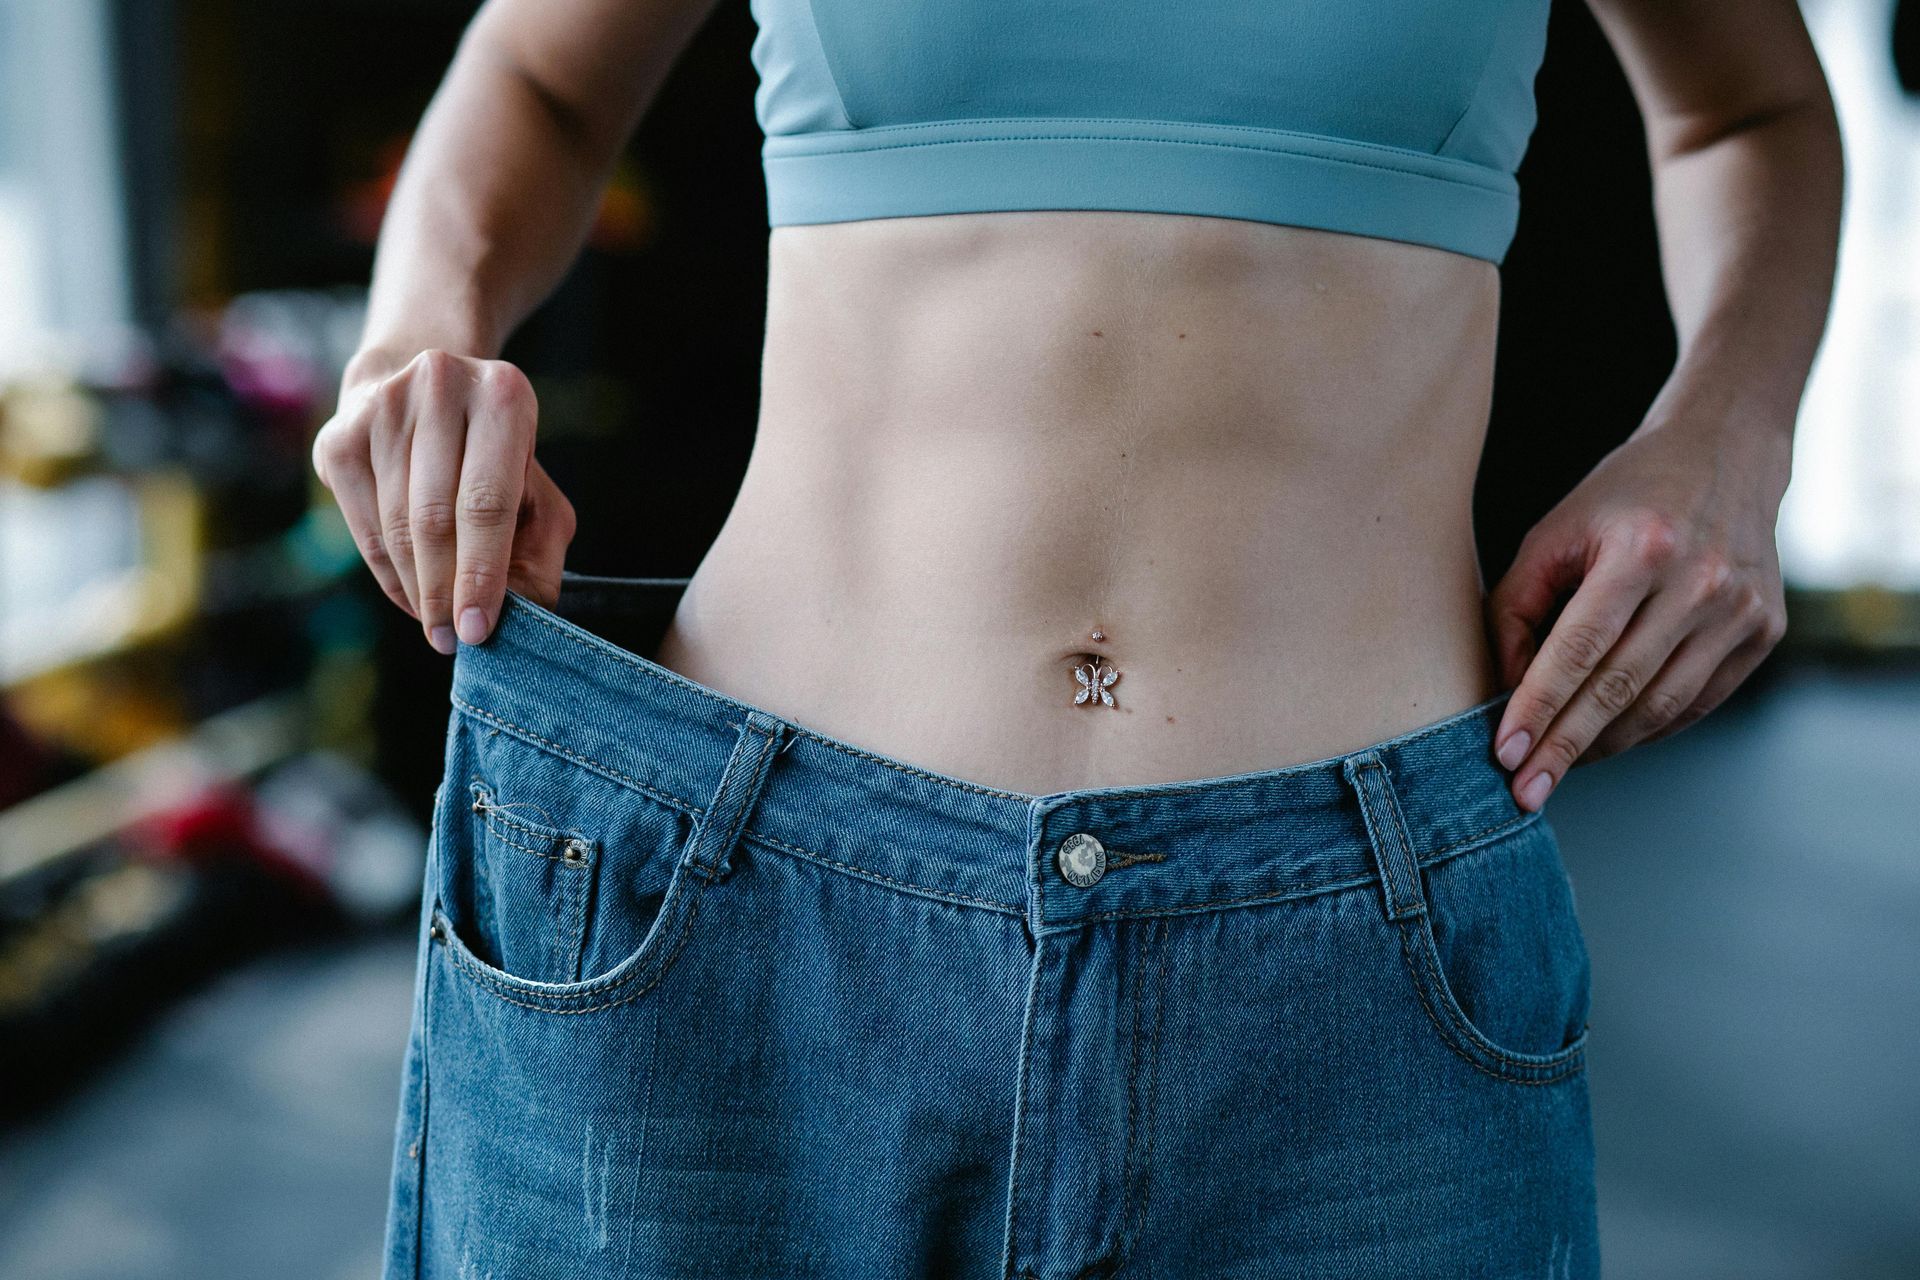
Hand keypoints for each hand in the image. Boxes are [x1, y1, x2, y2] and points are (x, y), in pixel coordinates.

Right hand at [311, 348, 575, 652]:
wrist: (424, 399)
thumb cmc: (495, 463)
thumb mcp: (539, 497)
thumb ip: (540, 552)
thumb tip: (522, 613)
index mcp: (503, 397)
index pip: (487, 502)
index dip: (481, 574)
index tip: (478, 629)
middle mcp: (440, 387)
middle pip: (435, 516)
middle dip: (444, 591)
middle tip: (452, 640)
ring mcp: (382, 407)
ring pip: (395, 524)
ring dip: (416, 588)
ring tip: (436, 624)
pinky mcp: (340, 435)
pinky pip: (362, 524)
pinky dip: (388, 572)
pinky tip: (410, 595)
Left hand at [1485, 422, 1789, 810]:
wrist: (1723, 455)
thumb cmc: (1619, 499)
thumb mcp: (1553, 535)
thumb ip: (1516, 609)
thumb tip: (1505, 692)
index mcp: (1642, 549)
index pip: (1578, 648)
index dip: (1538, 707)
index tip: (1505, 756)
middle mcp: (1701, 582)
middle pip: (1619, 688)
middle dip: (1565, 748)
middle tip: (1524, 794)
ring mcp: (1741, 610)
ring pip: (1661, 706)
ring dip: (1603, 747)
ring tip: (1558, 770)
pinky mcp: (1763, 631)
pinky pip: (1696, 702)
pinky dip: (1647, 730)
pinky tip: (1606, 742)